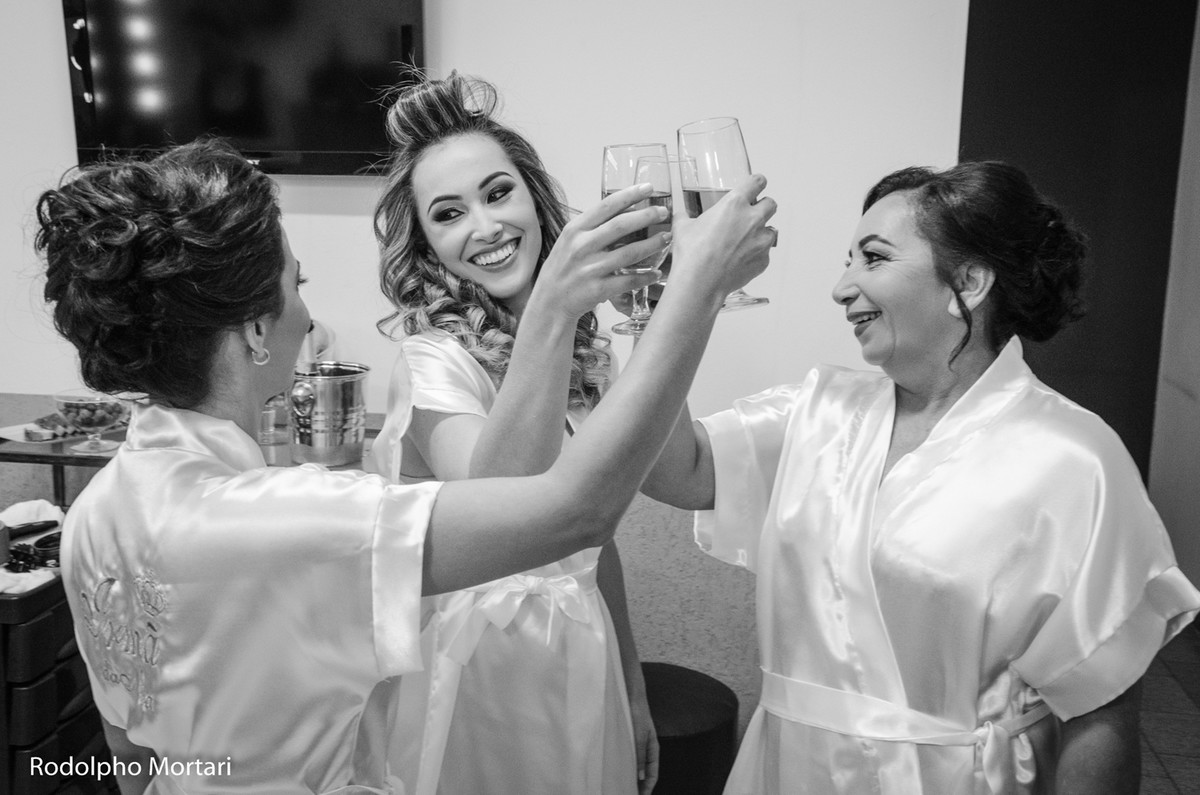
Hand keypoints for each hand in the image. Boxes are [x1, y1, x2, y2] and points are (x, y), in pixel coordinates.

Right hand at [528, 184, 668, 321]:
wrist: (550, 302)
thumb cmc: (564, 269)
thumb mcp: (570, 241)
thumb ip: (592, 227)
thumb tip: (625, 210)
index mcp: (575, 230)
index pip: (606, 206)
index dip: (630, 195)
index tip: (649, 187)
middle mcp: (581, 247)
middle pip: (620, 226)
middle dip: (646, 216)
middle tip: (663, 212)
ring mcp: (589, 269)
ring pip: (628, 253)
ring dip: (651, 244)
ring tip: (667, 238)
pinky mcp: (597, 290)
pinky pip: (627, 281)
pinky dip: (644, 277)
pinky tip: (656, 273)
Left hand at [629, 687, 658, 793]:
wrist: (630, 695)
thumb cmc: (637, 713)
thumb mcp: (639, 736)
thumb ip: (640, 755)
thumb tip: (641, 777)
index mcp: (652, 749)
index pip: (652, 774)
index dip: (648, 787)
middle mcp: (644, 749)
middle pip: (643, 772)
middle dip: (638, 785)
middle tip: (627, 794)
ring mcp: (635, 745)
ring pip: (634, 766)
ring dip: (630, 777)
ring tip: (620, 787)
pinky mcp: (626, 740)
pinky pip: (626, 757)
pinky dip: (623, 766)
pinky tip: (615, 771)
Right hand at [668, 174, 776, 300]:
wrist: (700, 283)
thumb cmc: (692, 255)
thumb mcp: (682, 228)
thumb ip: (686, 217)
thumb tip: (681, 216)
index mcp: (734, 204)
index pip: (757, 182)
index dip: (757, 182)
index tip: (756, 185)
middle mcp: (752, 219)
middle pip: (771, 204)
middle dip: (763, 207)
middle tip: (751, 214)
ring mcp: (761, 241)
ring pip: (771, 230)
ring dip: (761, 233)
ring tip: (745, 241)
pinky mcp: (763, 260)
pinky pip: (765, 253)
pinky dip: (756, 255)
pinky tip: (740, 260)